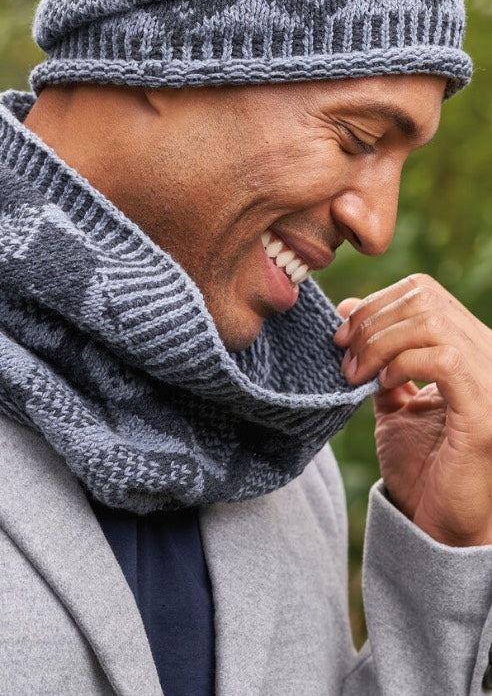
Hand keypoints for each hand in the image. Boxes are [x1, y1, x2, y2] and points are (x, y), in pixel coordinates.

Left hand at [333, 275, 491, 546]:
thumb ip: (379, 357)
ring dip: (379, 342)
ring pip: (431, 323)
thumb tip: (348, 310)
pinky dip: (402, 363)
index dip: (375, 303)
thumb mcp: (394, 399)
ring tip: (355, 373)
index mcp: (470, 347)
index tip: (341, 332)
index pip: (423, 292)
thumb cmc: (423, 465)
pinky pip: (443, 360)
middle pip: (424, 300)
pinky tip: (383, 385)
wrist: (442, 526)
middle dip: (370, 321)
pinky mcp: (486, 411)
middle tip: (342, 353)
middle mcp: (489, 355)